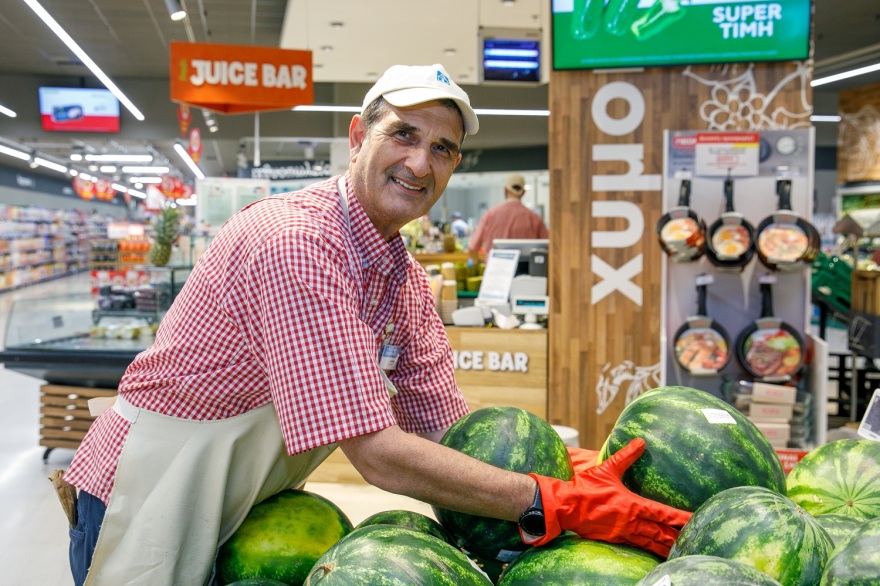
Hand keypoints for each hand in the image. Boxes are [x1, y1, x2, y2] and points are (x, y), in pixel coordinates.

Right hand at [526, 438, 691, 556]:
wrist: (565, 506)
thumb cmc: (586, 487)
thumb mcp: (607, 468)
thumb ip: (626, 456)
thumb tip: (641, 441)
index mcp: (632, 506)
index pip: (662, 513)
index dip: (680, 518)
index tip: (695, 519)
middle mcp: (630, 522)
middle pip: (660, 533)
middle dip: (678, 537)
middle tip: (694, 538)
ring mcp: (622, 532)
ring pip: (650, 543)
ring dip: (666, 547)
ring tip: (680, 550)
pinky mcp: (614, 538)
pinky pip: (636, 545)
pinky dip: (648, 548)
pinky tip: (654, 550)